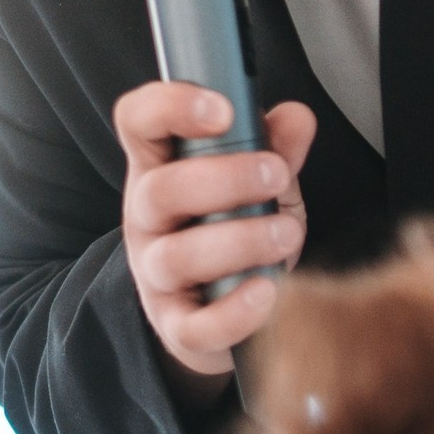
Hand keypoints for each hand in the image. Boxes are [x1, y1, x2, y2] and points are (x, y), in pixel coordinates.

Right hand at [115, 82, 317, 394]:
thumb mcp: (256, 184)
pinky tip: (267, 291)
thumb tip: (295, 117)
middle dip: (224, 178)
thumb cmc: (233, 232)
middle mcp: (148, 220)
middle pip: (158, 190)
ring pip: (176, 257)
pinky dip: (234, 312)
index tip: (222, 110)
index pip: (138, 121)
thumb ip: (275, 149)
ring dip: (239, 240)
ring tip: (285, 233)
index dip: (169, 106)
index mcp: (161, 168)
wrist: (218, 312)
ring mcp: (155, 276)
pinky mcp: (176, 326)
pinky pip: (194, 326)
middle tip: (276, 176)